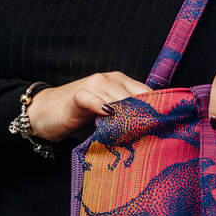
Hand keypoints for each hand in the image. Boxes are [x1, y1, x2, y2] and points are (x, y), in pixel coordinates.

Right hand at [27, 72, 149, 141]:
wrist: (46, 113)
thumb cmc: (81, 118)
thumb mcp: (109, 119)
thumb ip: (127, 120)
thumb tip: (153, 135)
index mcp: (121, 83)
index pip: (145, 92)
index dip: (157, 108)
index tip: (169, 126)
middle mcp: (109, 80)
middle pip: (134, 94)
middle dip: (145, 112)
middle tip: (158, 131)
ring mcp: (93, 85)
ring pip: (116, 96)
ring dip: (127, 112)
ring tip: (139, 128)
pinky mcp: (77, 96)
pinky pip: (91, 98)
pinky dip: (100, 105)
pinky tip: (109, 114)